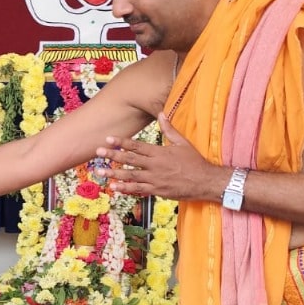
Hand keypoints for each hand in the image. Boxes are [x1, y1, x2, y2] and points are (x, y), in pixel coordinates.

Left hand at [98, 113, 223, 202]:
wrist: (205, 182)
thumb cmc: (195, 161)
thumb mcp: (183, 143)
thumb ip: (169, 129)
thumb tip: (162, 114)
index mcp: (159, 152)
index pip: (136, 146)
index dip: (121, 142)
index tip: (108, 139)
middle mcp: (155, 165)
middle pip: (129, 160)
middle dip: (112, 156)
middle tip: (97, 152)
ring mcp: (155, 179)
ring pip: (130, 176)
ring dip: (113, 174)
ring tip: (99, 172)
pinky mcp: (157, 191)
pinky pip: (138, 190)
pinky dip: (126, 189)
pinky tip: (114, 188)